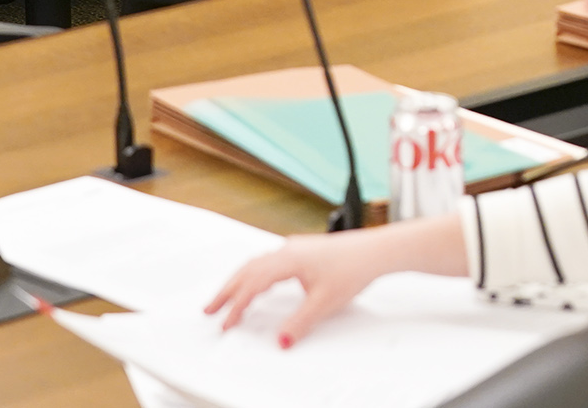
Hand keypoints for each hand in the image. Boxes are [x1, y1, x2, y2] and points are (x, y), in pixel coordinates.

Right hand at [204, 215, 464, 346]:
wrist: (377, 250)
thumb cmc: (354, 267)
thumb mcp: (324, 302)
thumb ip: (300, 323)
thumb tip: (282, 340)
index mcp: (287, 260)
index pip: (252, 284)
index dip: (236, 306)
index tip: (226, 322)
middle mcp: (287, 250)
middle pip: (248, 270)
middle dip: (227, 290)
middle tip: (210, 308)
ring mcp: (295, 247)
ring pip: (258, 263)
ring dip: (240, 280)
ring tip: (228, 296)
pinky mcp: (304, 249)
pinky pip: (269, 260)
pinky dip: (255, 272)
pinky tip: (259, 280)